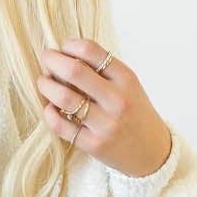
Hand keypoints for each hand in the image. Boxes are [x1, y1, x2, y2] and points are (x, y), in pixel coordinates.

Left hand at [36, 39, 173, 178]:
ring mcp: (105, 124)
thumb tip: (65, 54)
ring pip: (64, 98)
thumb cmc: (134, 112)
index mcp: (126, 78)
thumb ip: (103, 70)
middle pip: (74, 71)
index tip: (62, 48)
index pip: (91, 51)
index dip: (69, 45)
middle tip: (45, 58)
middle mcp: (117, 99)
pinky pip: (61, 125)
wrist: (153, 151)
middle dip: (52, 60)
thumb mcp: (129, 85)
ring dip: (46, 86)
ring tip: (43, 82)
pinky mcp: (94, 145)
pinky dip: (49, 113)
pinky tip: (50, 108)